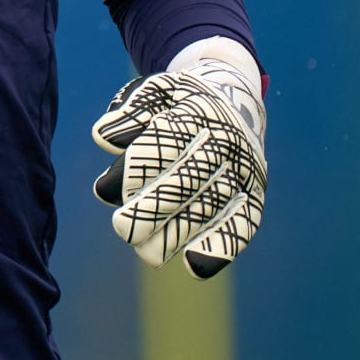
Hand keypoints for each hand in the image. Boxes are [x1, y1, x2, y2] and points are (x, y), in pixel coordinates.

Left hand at [91, 55, 266, 277]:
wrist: (235, 99)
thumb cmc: (180, 102)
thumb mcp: (157, 92)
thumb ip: (131, 111)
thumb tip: (104, 138)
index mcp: (200, 109)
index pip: (166, 140)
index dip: (137, 166)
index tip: (105, 188)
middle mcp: (227, 139)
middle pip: (188, 177)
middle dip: (154, 206)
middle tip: (123, 228)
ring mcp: (244, 168)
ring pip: (212, 204)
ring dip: (179, 231)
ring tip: (147, 252)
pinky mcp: (256, 194)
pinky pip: (244, 222)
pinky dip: (223, 246)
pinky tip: (194, 266)